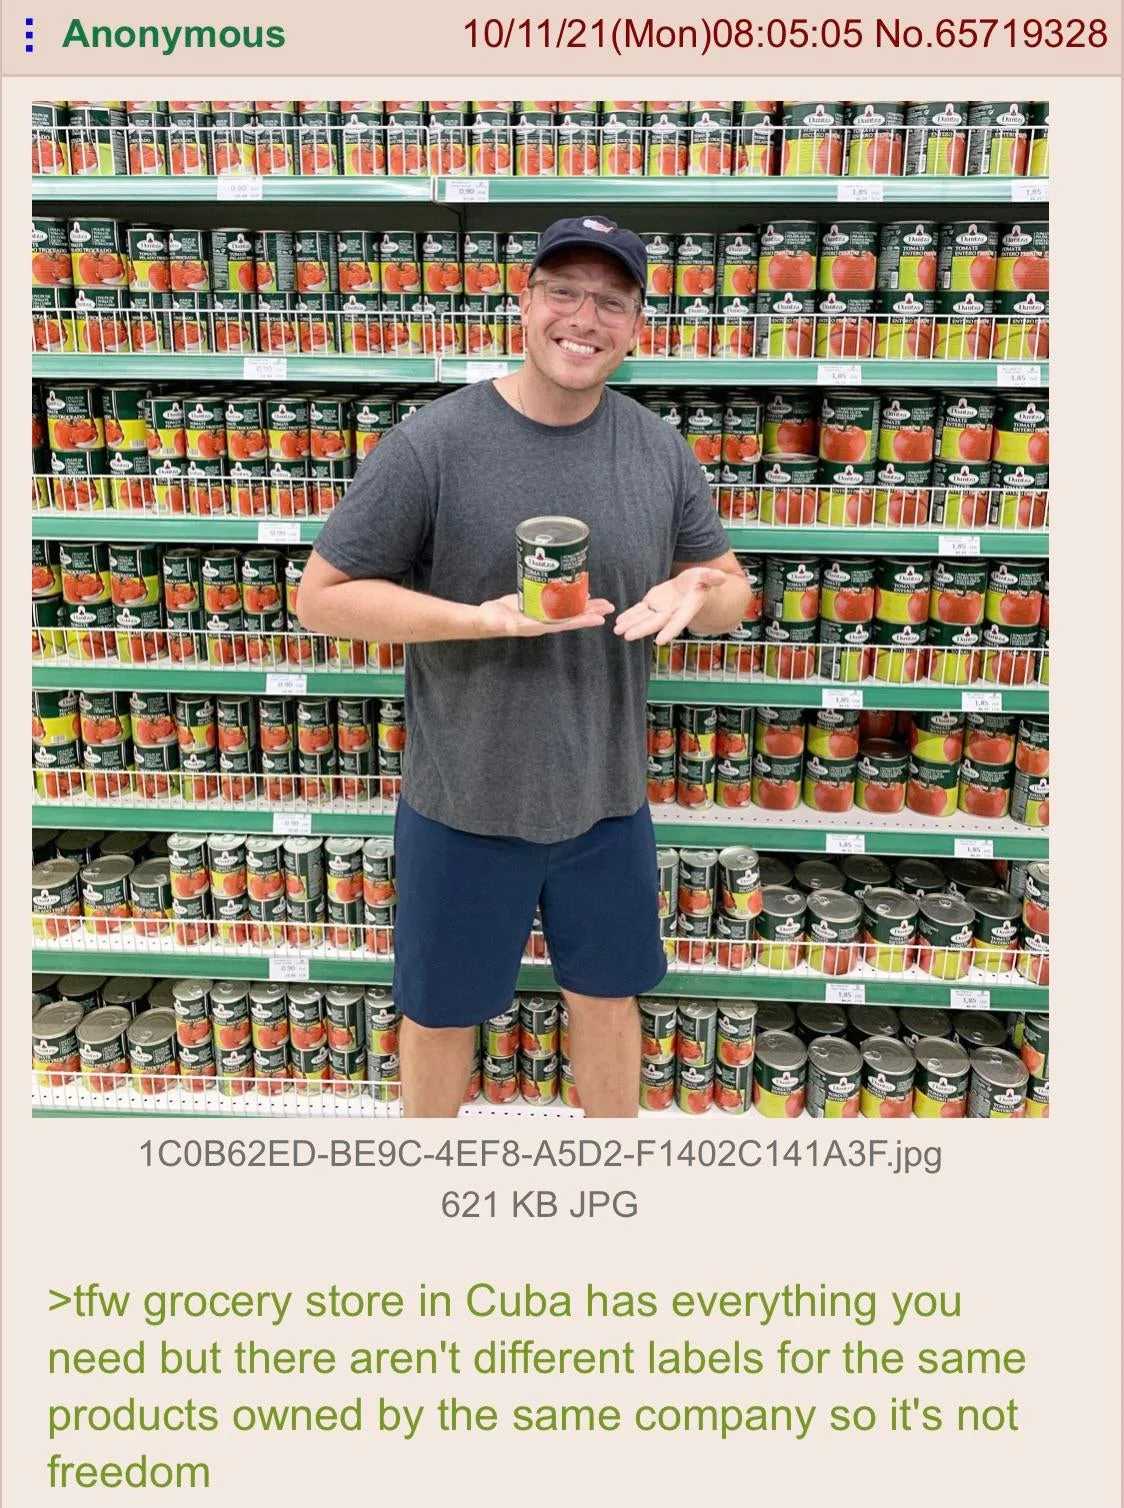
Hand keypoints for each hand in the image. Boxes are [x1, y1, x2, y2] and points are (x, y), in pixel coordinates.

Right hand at [475, 594, 615, 638]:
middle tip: (610, 606)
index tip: (601, 619)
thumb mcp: (496, 622)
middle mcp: (545, 620)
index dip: (583, 621)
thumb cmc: (490, 621)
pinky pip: (559, 601)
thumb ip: (501, 623)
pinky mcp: (538, 604)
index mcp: (539, 625)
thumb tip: (506, 624)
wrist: (485, 618)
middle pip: (573, 616)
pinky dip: (571, 596)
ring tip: (602, 601)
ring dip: (586, 605)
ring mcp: (543, 613)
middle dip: (591, 611)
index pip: (565, 623)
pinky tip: (580, 591)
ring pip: (569, 609)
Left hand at [613, 568, 729, 644]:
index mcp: (686, 608)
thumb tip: (722, 577)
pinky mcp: (652, 604)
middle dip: (641, 629)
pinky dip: (629, 616)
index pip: (678, 621)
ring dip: (630, 625)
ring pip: (644, 619)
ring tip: (617, 631)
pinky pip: (639, 611)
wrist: (692, 586)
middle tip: (628, 636)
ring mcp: (660, 609)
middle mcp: (671, 612)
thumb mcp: (707, 577)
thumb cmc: (702, 581)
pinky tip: (618, 622)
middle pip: (655, 623)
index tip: (660, 641)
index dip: (669, 631)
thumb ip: (712, 578)